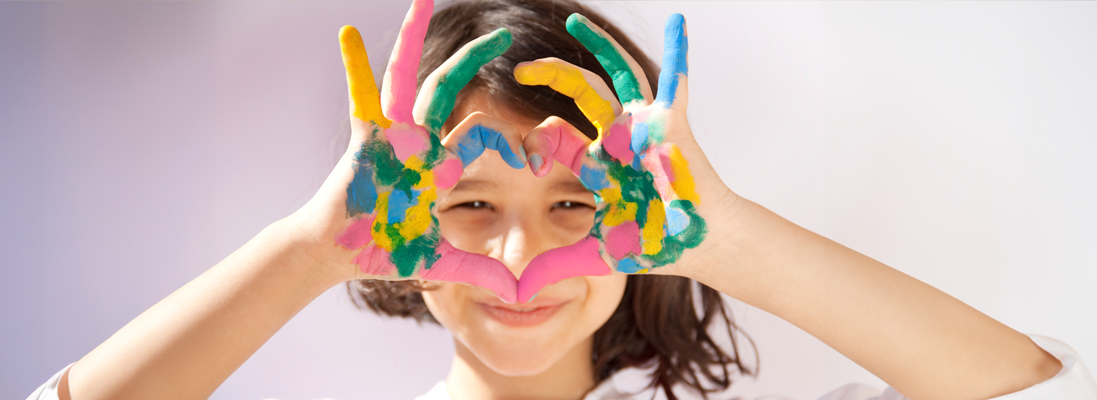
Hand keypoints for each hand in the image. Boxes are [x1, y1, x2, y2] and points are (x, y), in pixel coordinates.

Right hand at [293, 0, 526, 302]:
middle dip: (475, 57)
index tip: (533, 160)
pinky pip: (361, 98)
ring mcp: (392, 137)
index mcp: (441, 166)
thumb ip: (478, 273)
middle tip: (504, 31)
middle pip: (450, 88)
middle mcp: (420, 142)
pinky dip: (356, 67)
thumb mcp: (440, 262)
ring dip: (414, 38)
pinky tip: (350, 33)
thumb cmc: (386, 251)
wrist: (342, 253)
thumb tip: (517, 295)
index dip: (512, 143)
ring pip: (409, 78)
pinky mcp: (365, 140)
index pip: (484, 137)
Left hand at [512, 13, 734, 301]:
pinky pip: (673, 80)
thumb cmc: (657, 244)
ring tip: (572, 22)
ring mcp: (642, 127)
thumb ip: (558, 265)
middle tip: (519, 67)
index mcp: (597, 162)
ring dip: (595, 46)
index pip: (555, 137)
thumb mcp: (598, 253)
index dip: (535, 142)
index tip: (522, 155)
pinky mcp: (670, 123)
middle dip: (549, 76)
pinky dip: (677, 52)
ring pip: (613, 76)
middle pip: (578, 94)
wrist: (701, 245)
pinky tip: (678, 23)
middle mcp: (616, 137)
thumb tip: (518, 295)